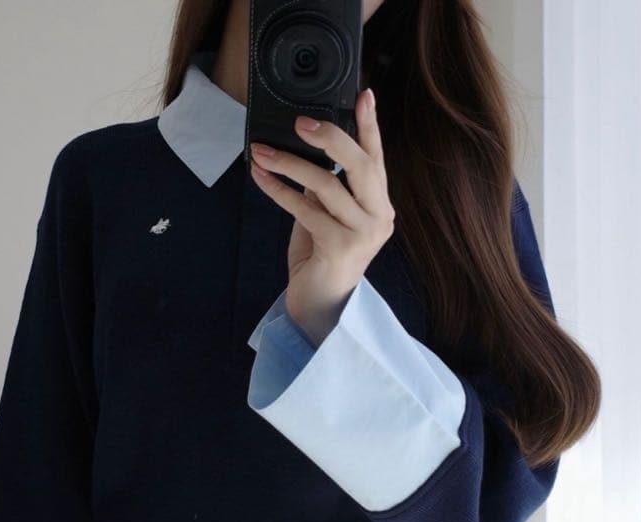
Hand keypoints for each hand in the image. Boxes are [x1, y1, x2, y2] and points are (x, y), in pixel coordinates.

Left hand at [249, 86, 394, 347]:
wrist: (319, 307)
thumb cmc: (320, 260)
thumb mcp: (325, 216)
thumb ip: (325, 189)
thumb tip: (305, 153)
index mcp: (379, 206)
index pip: (376, 158)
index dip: (370, 126)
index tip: (364, 94)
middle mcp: (379, 218)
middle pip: (361, 166)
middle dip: (332, 138)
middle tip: (301, 122)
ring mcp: (363, 235)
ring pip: (328, 185)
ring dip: (290, 164)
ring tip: (262, 151)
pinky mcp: (341, 248)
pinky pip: (305, 210)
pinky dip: (279, 190)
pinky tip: (261, 177)